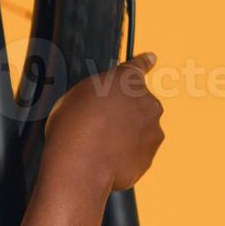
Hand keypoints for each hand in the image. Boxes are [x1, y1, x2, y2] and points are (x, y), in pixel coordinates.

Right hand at [44, 52, 164, 192]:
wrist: (80, 166)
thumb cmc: (73, 129)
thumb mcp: (75, 96)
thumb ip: (96, 93)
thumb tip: (99, 101)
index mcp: (127, 80)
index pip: (139, 65)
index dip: (143, 62)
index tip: (150, 58)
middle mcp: (146, 102)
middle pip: (138, 103)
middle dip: (123, 112)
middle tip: (98, 125)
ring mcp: (152, 130)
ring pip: (140, 130)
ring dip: (125, 135)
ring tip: (98, 146)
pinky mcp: (149, 156)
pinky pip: (137, 154)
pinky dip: (125, 156)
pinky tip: (104, 160)